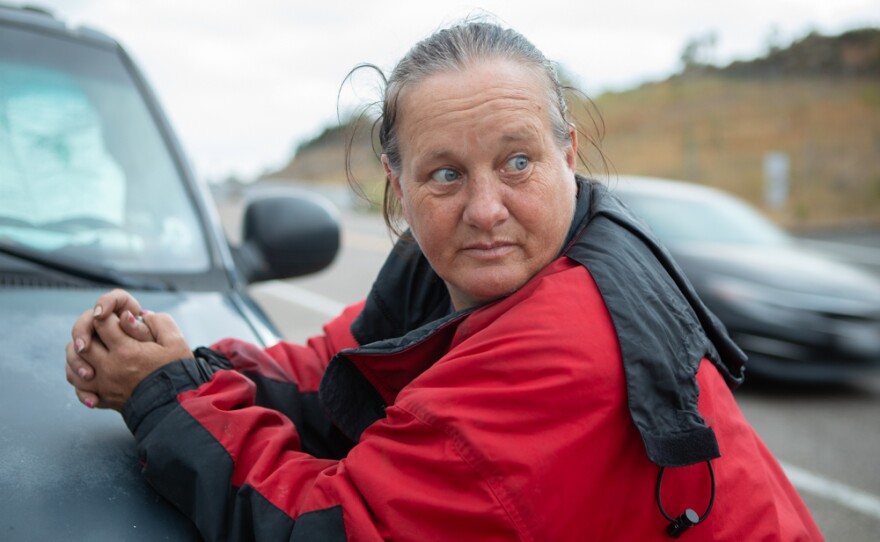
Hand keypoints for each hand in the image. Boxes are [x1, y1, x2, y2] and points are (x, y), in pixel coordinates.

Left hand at [65, 310, 191, 410]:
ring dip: (79, 357)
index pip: (101, 324)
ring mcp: (104, 386)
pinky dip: (79, 379)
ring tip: (92, 350)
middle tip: (103, 332)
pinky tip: (89, 372)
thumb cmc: (176, 372)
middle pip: (82, 344)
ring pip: (73, 367)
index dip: (106, 316)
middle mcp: (109, 368)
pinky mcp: (104, 399)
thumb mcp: (176, 342)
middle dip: (89, 333)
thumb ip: (159, 323)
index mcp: (126, 351)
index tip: (116, 318)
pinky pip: (79, 388)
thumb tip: (138, 315)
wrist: (176, 406)